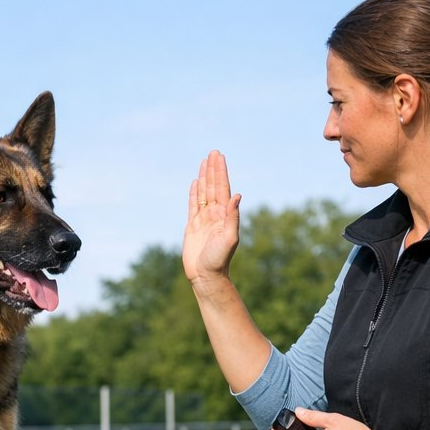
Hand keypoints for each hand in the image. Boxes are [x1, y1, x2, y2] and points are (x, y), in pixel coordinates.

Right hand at [182, 151, 241, 287]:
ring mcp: (204, 220)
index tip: (219, 157)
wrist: (206, 276)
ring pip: (204, 193)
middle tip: (213, 152)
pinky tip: (195, 183)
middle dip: (213, 170)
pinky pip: (193, 205)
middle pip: (213, 187)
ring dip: (204, 178)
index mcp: (224, 215)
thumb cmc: (219, 260)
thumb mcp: (230, 238)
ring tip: (204, 162)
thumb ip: (233, 217)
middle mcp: (215, 215)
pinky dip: (194, 193)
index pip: (222, 188)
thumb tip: (237, 196)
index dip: (220, 172)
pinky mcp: (193, 226)